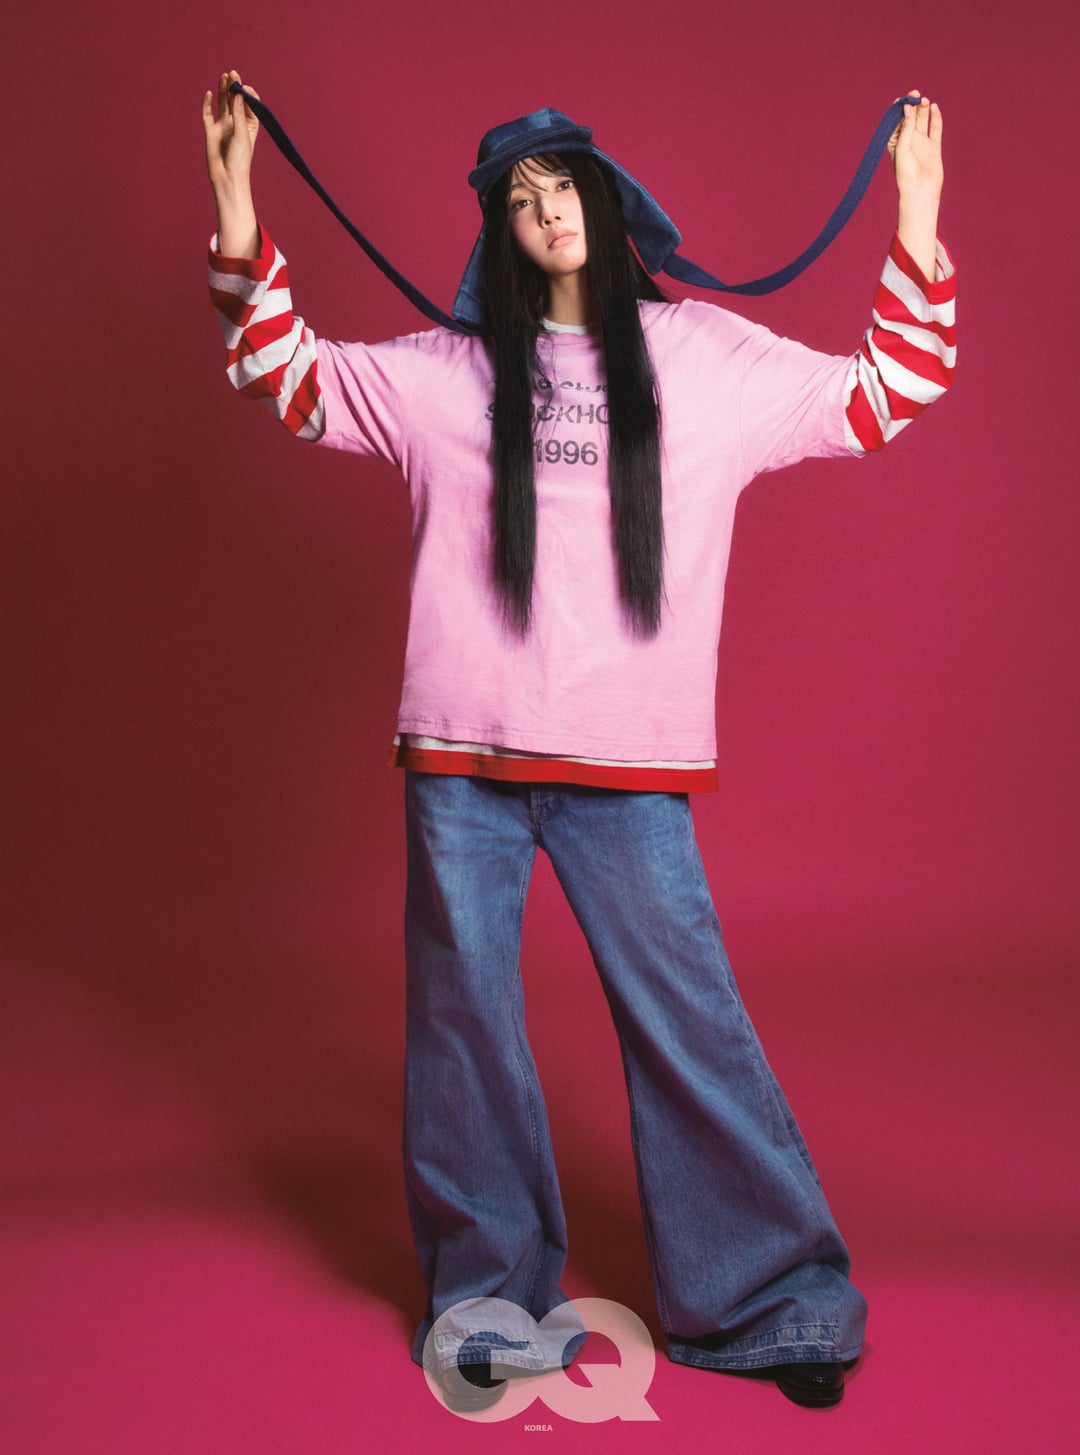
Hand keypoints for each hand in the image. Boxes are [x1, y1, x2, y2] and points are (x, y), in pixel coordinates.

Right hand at [202, 70, 259, 189]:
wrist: (227, 178)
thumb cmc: (240, 160)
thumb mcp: (242, 135)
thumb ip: (239, 114)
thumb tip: (238, 94)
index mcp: (249, 124)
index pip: (249, 103)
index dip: (247, 93)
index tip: (244, 88)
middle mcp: (236, 122)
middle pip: (235, 99)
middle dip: (234, 86)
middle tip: (232, 73)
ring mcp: (223, 125)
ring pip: (222, 103)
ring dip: (223, 89)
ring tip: (224, 76)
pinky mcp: (211, 130)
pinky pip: (208, 113)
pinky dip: (207, 103)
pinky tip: (209, 93)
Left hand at [887, 91, 943, 203]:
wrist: (920, 192)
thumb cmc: (906, 174)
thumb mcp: (903, 148)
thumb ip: (906, 128)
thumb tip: (908, 108)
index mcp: (895, 142)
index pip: (897, 121)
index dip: (899, 109)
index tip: (901, 100)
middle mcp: (908, 140)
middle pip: (910, 117)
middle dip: (912, 105)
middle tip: (915, 95)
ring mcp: (921, 142)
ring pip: (922, 120)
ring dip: (923, 109)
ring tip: (924, 100)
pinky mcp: (934, 146)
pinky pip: (935, 128)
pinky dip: (935, 117)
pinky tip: (934, 107)